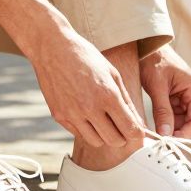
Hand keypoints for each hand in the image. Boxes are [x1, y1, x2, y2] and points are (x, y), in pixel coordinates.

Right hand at [28, 29, 146, 147]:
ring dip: (103, 135)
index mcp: (108, 95)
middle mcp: (90, 108)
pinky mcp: (59, 116)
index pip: (130, 129)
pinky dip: (86, 129)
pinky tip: (85, 114)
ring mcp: (72, 114)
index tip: (136, 130)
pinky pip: (78, 134)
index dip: (137, 133)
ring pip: (96, 142)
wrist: (52, 48)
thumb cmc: (85, 57)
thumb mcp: (112, 73)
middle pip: (115, 141)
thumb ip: (126, 100)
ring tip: (103, 121)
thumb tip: (138, 123)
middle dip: (122, 136)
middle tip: (121, 126)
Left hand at [140, 47, 190, 137]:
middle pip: (190, 121)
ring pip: (180, 119)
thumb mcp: (157, 87)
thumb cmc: (153, 60)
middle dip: (176, 131)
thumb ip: (162, 111)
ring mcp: (183, 94)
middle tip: (160, 138)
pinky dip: (164, 119)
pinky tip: (153, 122)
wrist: (144, 45)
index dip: (186, 134)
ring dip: (169, 126)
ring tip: (154, 131)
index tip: (170, 141)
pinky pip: (172, 113)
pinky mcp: (173, 95)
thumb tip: (165, 134)